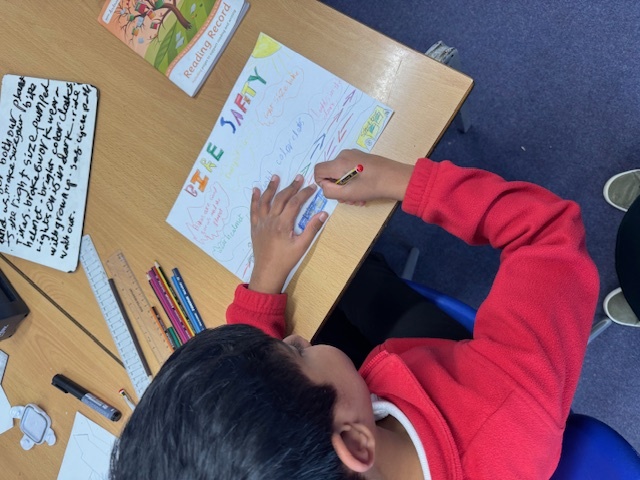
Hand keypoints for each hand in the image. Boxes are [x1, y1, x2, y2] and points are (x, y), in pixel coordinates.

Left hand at [249, 174, 327, 293]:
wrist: (267, 271)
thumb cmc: (286, 260)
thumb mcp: (302, 245)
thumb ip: (312, 228)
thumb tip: (323, 213)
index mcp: (283, 224)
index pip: (295, 203)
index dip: (304, 193)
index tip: (312, 187)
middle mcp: (271, 220)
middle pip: (281, 198)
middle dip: (291, 187)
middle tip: (299, 178)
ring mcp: (261, 223)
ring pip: (265, 201)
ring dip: (270, 188)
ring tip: (276, 177)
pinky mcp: (255, 227)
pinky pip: (253, 210)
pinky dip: (254, 199)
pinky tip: (255, 190)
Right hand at [314, 149, 413, 204]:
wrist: (397, 178)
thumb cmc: (372, 187)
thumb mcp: (348, 194)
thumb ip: (330, 191)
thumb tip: (324, 186)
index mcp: (338, 162)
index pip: (318, 171)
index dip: (323, 184)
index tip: (336, 192)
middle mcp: (344, 155)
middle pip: (330, 173)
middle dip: (338, 189)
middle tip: (349, 200)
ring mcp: (354, 154)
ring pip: (341, 173)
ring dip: (347, 188)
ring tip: (359, 199)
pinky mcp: (362, 157)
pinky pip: (350, 170)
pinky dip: (353, 182)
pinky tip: (363, 191)